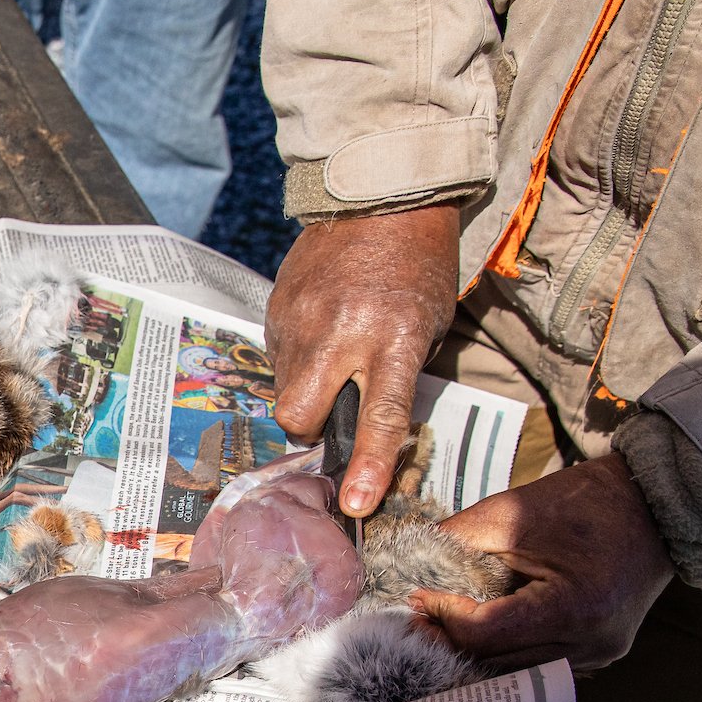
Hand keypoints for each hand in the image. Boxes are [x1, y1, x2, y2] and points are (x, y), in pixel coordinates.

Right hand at [267, 204, 463, 515]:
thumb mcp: (425, 324)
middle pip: (299, 414)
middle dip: (308, 427)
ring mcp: (301, 319)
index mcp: (392, 337)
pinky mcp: (276, 306)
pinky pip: (278, 356)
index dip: (366, 464)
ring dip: (305, 388)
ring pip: (285, 389)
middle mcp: (341, 332)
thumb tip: (364, 427)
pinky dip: (296, 356)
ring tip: (332, 353)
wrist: (380, 198)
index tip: (356, 503)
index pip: (379, 415)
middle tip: (327, 411)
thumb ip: (395, 375)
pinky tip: (318, 328)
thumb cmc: (417, 268)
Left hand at [407, 456, 674, 672]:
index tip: (416, 597)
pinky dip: (507, 652)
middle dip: (451, 641)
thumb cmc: (586, 502)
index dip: (443, 617)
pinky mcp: (601, 653)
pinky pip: (540, 664)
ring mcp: (600, 654)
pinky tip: (480, 635)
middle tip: (415, 620)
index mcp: (574, 608)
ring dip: (476, 652)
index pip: (486, 633)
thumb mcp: (512, 511)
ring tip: (441, 628)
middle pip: (497, 661)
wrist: (655, 505)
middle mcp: (591, 643)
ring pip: (516, 670)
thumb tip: (409, 564)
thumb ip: (456, 541)